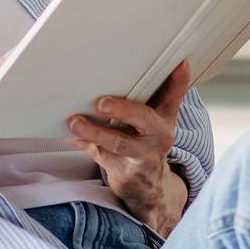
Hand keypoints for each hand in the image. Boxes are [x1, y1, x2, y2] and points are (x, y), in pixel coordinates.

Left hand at [65, 59, 192, 233]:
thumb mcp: (157, 118)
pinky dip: (84, 144)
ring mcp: (141, 155)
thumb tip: (171, 63)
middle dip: (123, 109)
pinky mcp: (124, 172)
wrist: (149, 185)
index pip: (173, 95)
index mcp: (165, 117)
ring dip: (95, 132)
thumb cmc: (147, 141)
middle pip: (143, 118)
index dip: (178, 79)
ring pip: (118, 143)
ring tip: (75, 122)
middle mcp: (157, 136)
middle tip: (102, 102)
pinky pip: (100, 155)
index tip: (179, 63)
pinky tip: (70, 137)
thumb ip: (162, 92)